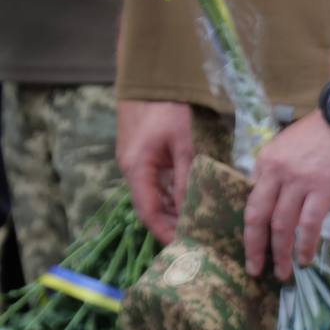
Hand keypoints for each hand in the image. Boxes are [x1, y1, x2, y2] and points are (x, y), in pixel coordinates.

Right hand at [116, 101, 193, 244]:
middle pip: (150, 209)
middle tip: (198, 243)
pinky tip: (191, 204)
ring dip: (172, 213)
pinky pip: (155, 185)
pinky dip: (171, 197)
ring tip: (198, 228)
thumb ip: (187, 178)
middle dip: (171, 227)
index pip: (149, 213)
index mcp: (137, 169)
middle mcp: (131, 170)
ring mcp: (134, 164)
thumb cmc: (167, 108)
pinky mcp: (142, 157)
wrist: (149, 79)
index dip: (165, 234)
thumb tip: (192, 211)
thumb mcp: (183, 144)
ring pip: (153, 198)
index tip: (184, 250)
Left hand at [242, 110, 329, 281]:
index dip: (250, 227)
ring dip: (281, 253)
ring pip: (282, 225)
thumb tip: (278, 201)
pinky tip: (306, 259)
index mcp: (266, 161)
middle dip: (254, 247)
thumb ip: (279, 172)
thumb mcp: (290, 147)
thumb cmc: (325, 132)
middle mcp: (276, 172)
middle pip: (257, 217)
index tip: (253, 245)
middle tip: (254, 269)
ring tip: (283, 272)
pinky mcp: (323, 188)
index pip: (251, 200)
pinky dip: (306, 245)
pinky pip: (309, 224)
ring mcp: (299, 181)